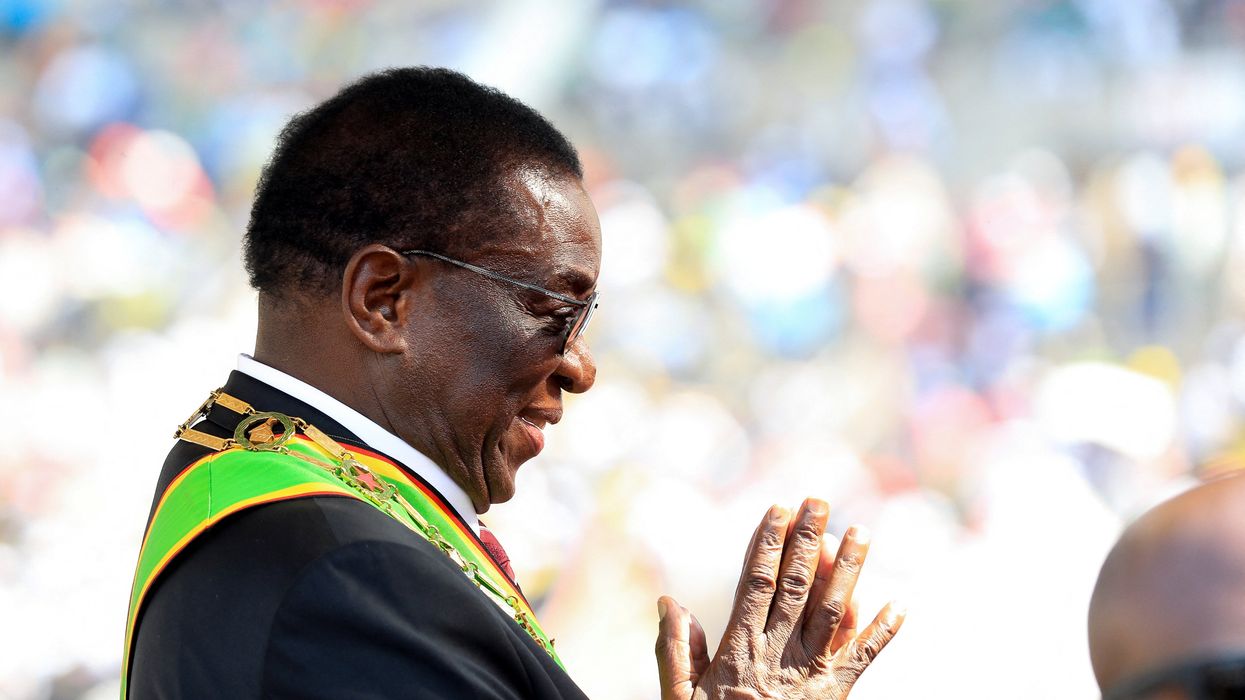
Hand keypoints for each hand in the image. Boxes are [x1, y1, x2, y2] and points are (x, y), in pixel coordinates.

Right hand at [655, 499, 904, 699]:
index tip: (777, 509)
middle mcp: (777, 656)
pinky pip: (862, 662)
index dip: (767, 543)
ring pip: (832, 613)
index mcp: (737, 651)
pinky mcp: (834, 698)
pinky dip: (882, 633)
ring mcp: (809, 676)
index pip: (755, 583)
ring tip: (862, 532)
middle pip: (796, 586)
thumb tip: (669, 601)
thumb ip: (674, 652)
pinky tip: (900, 606)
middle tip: (820, 501)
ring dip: (848, 571)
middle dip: (808, 541)